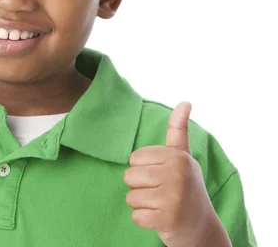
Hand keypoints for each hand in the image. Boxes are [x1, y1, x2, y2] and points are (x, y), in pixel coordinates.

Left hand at [124, 102, 228, 246]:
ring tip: (162, 205)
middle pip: (129, 177)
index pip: (134, 158)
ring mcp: (173, 197)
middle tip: (162, 194)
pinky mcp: (167, 218)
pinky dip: (145, 221)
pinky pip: (136, 216)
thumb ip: (178, 130)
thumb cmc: (186, 188)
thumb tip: (185, 101)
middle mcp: (177, 174)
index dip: (143, 169)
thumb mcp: (183, 157)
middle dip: (141, 188)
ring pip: (131, 197)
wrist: (202, 228)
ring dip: (143, 205)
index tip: (163, 177)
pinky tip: (161, 219)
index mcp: (177, 157)